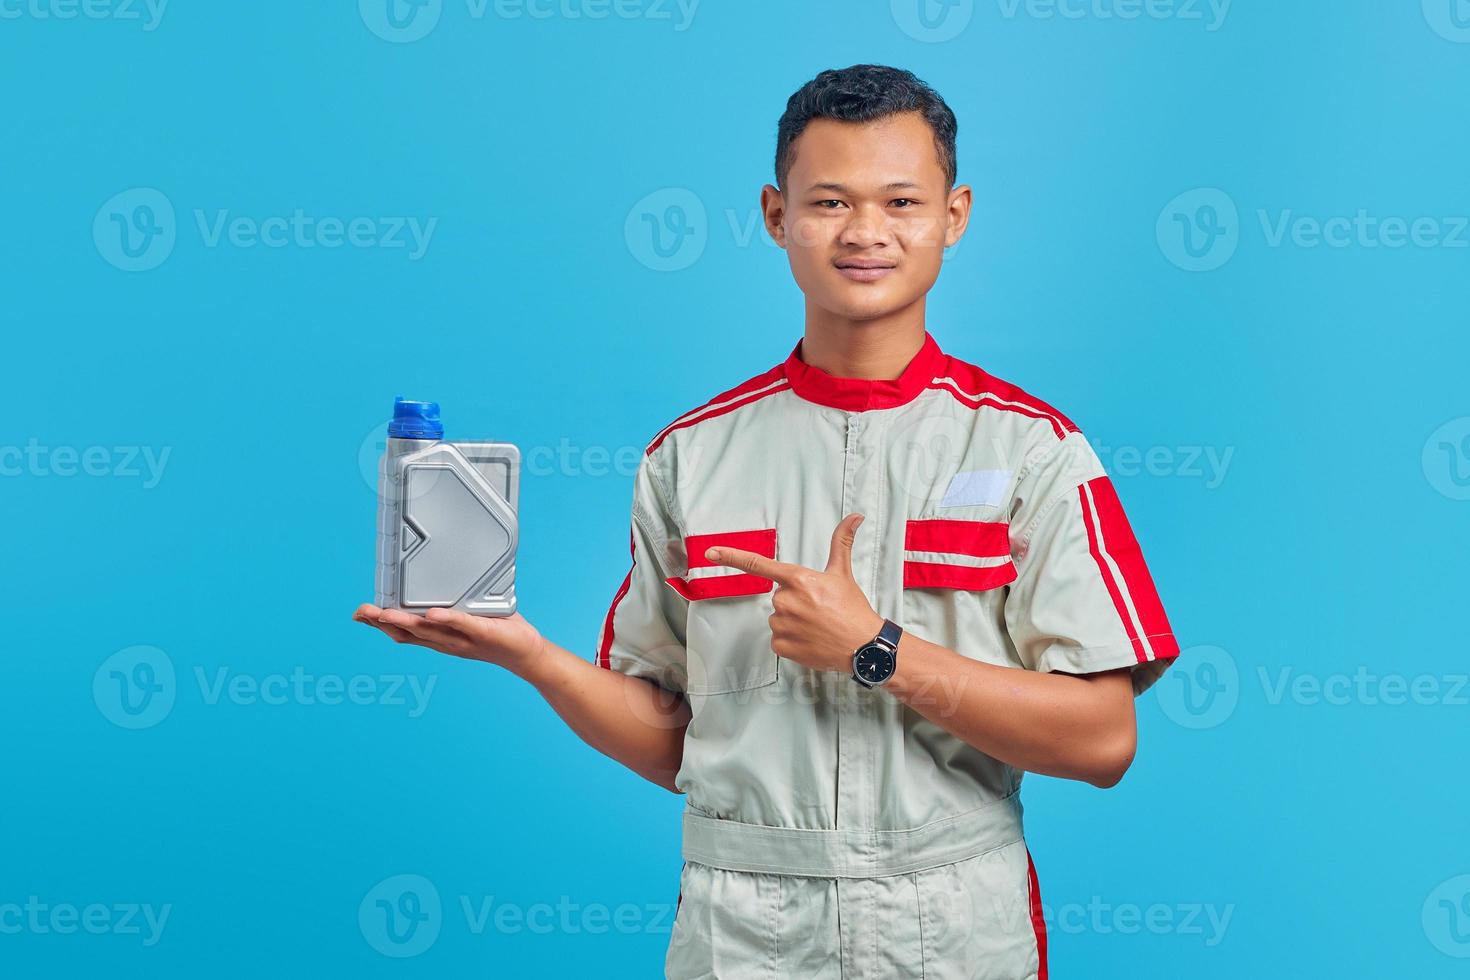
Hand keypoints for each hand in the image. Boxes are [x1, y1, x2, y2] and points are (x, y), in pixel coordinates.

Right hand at [353, 603, 544, 667]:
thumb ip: (453, 600)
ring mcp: (463, 640)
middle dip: (383, 623)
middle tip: (361, 612)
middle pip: (409, 634)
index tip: (360, 614)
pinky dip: (447, 619)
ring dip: (406, 622)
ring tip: (384, 613)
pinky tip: (431, 614)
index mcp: (440, 636)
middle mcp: (446, 641)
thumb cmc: (498, 630)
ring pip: (429, 631)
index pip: (405, 633)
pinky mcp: (484, 634)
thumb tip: (439, 573)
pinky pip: (463, 625)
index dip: (381, 625)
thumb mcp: (469, 614)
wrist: (527, 653)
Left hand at [705, 513, 883, 675]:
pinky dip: (792, 642)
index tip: (711, 552)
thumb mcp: (843, 573)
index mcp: (798, 579)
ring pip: (778, 619)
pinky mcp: (782, 647)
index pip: (758, 564)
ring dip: (793, 623)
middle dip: (795, 602)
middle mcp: (786, 600)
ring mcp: (782, 625)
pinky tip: (811, 640)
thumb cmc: (853, 609)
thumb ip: (842, 542)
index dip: (731, 556)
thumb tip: (855, 516)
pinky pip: (778, 640)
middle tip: (818, 609)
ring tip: (817, 626)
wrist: (864, 646)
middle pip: (778, 597)